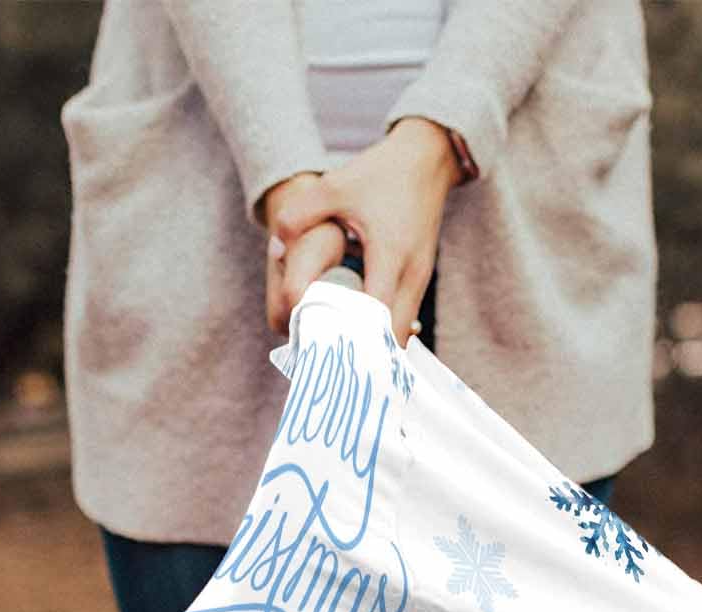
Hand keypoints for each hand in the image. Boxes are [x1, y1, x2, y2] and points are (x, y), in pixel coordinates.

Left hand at [266, 118, 461, 347]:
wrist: (426, 158)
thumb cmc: (381, 173)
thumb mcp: (335, 187)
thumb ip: (299, 215)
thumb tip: (274, 249)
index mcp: (391, 256)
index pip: (376, 319)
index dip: (354, 341)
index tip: (327, 355)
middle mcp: (412, 275)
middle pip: (392, 339)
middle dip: (364, 355)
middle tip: (330, 363)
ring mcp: (420, 280)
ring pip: (399, 333)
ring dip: (373, 345)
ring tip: (340, 353)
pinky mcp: (420, 280)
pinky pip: (402, 320)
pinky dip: (381, 331)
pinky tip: (356, 333)